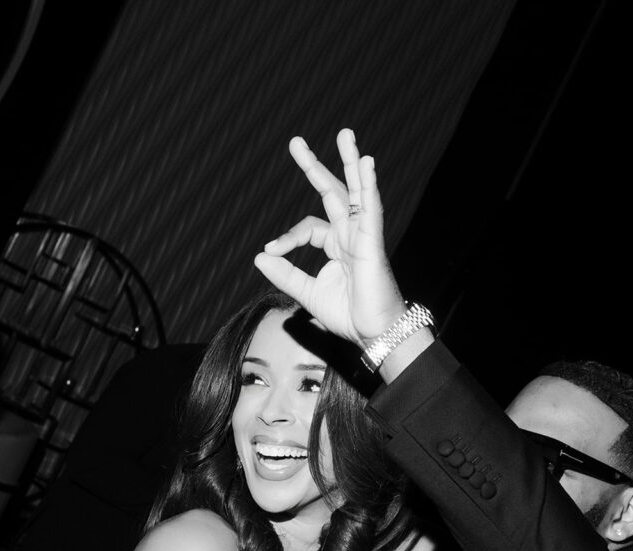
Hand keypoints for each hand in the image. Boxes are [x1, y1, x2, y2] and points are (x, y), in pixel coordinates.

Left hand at [254, 129, 404, 345]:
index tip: (270, 251)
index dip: (286, 236)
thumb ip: (285, 274)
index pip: (307, 227)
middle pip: (333, 192)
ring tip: (345, 135)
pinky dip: (369, 184)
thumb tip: (259, 256)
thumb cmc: (348, 315)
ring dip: (350, 161)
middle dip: (314, 166)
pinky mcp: (374, 241)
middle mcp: (350, 235)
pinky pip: (372, 208)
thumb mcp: (307, 293)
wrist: (373, 333)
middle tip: (295, 141)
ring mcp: (363, 235)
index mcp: (336, 246)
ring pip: (356, 191)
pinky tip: (366, 162)